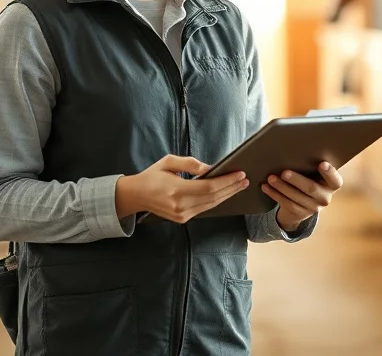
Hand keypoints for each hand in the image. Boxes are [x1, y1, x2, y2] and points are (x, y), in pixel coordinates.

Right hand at [115, 155, 249, 222]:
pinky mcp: (182, 219)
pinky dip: (216, 200)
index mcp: (176, 190)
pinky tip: (225, 192)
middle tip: (245, 179)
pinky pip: (204, 209)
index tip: (240, 173)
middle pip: (213, 197)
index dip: (226, 181)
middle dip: (231, 188)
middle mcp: (180, 206)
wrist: (136, 195)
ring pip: (211, 205)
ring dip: (227, 195)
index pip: (208, 187)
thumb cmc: (152, 175)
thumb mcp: (168, 162)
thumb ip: (190, 164)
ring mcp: (182, 215)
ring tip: (239, 185)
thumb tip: (211, 168)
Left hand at [262, 162, 343, 231]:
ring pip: (296, 197)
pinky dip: (275, 194)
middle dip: (297, 180)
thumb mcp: (313, 174)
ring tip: (271, 178)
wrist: (303, 202)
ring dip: (281, 187)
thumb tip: (293, 151)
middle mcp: (325, 198)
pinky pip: (286, 204)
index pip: (335, 180)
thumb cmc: (308, 179)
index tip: (322, 163)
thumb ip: (310, 165)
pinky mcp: (300, 214)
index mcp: (331, 185)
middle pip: (311, 189)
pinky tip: (266, 187)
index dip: (330, 172)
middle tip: (284, 172)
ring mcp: (313, 208)